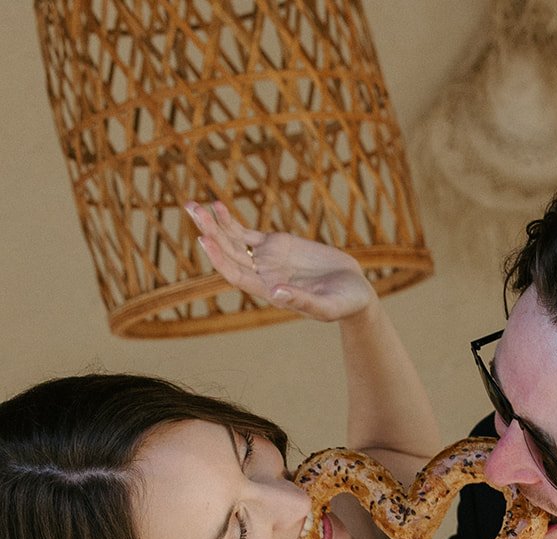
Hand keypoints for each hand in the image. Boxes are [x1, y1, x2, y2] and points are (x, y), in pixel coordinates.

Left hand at [185, 200, 378, 322]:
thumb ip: (303, 301)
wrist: (354, 292)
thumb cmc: (344, 304)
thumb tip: (276, 292)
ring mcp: (267, 259)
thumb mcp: (327, 306)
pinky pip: (246, 233)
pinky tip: (217, 206)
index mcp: (270, 292)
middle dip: (210, 232)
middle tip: (192, 210)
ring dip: (213, 224)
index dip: (219, 258)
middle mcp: (262, 276)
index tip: (205, 239)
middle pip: (228, 254)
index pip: (236, 275)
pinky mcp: (276, 245)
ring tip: (194, 205)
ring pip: (232, 241)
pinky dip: (230, 221)